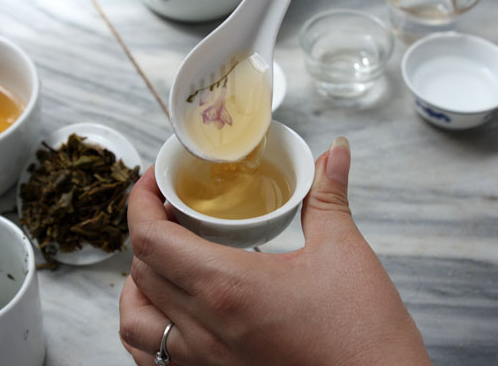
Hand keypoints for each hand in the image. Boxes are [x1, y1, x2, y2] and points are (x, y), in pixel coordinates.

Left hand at [119, 137, 430, 365]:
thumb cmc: (362, 333)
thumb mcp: (344, 253)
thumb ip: (328, 196)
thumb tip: (335, 152)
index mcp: (228, 287)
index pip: (151, 238)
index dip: (141, 202)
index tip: (157, 182)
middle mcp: (204, 329)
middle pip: (140, 271)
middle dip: (148, 231)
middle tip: (174, 211)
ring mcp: (202, 363)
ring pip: (134, 320)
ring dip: (138, 283)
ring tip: (165, 261)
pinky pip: (150, 359)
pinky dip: (146, 328)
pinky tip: (170, 313)